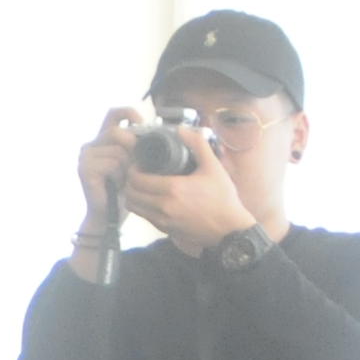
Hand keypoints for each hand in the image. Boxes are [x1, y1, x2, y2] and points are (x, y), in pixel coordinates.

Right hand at [74, 111, 139, 238]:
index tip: (142, 123)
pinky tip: (116, 185)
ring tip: (123, 181)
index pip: (114, 114)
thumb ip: (136, 145)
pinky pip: (112, 163)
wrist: (109, 216)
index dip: (129, 113)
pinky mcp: (85, 168)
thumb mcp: (134, 163)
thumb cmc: (124, 191)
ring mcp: (85, 156)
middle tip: (135, 166)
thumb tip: (150, 130)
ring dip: (126, 168)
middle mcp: (91, 144)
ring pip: (117, 150)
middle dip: (131, 149)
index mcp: (103, 140)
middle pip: (117, 132)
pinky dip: (119, 176)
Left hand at [117, 116, 257, 249]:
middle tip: (137, 175)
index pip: (136, 179)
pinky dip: (143, 208)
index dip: (133, 170)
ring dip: (133, 196)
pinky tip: (151, 200)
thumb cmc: (223, 198)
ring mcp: (163, 220)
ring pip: (134, 207)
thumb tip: (181, 129)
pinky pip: (144, 217)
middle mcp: (163, 206)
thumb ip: (197, 145)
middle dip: (129, 182)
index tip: (138, 165)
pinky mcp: (166, 230)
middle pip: (130, 193)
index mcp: (172, 188)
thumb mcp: (213, 167)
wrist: (230, 230)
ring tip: (142, 187)